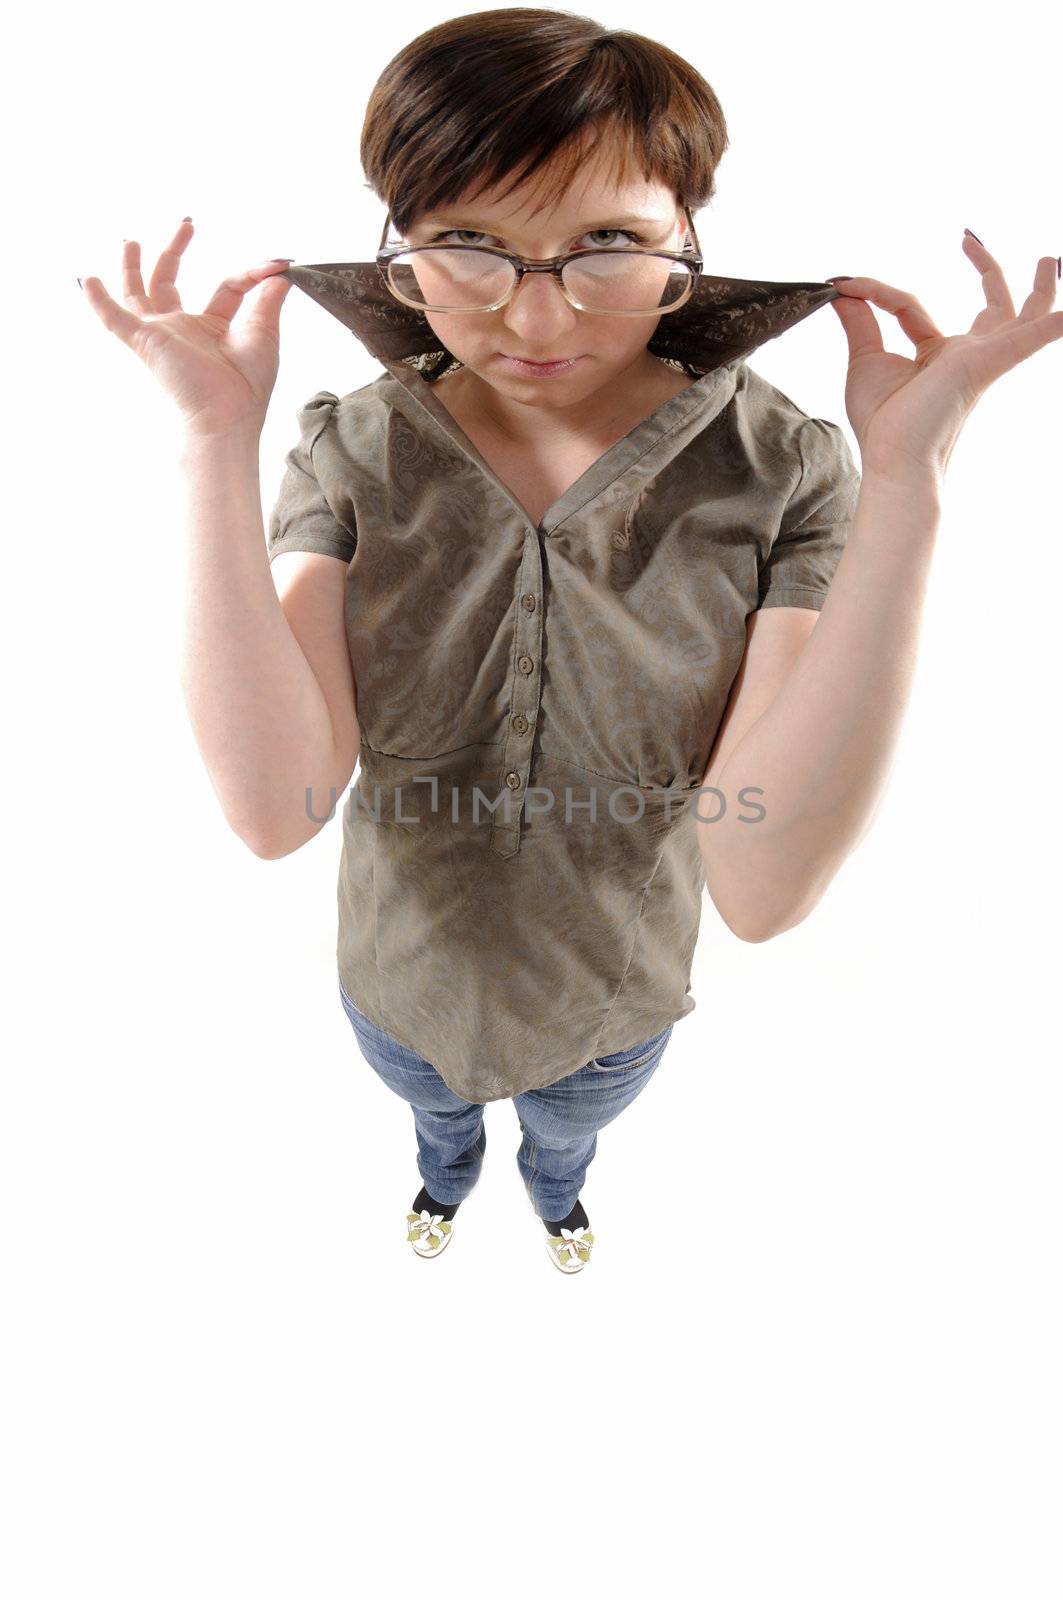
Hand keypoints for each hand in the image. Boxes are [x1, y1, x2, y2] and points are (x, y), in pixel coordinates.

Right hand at [80, 219, 294, 438]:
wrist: (226, 417)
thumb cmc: (247, 388)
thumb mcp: (263, 335)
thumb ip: (268, 301)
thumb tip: (281, 273)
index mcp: (213, 329)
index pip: (227, 287)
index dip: (251, 273)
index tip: (275, 264)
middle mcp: (184, 329)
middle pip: (171, 282)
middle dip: (176, 250)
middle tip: (186, 224)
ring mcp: (161, 334)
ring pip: (138, 293)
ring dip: (132, 267)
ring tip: (130, 241)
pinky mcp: (144, 340)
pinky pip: (113, 318)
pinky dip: (98, 300)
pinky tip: (87, 279)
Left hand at [827, 236, 1062, 486]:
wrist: (892, 459)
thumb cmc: (883, 425)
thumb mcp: (865, 360)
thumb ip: (859, 322)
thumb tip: (843, 290)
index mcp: (938, 356)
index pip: (911, 306)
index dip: (878, 293)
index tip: (848, 285)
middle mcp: (965, 355)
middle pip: (991, 307)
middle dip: (987, 270)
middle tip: (970, 241)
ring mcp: (981, 358)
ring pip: (1022, 316)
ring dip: (1040, 288)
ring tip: (1048, 260)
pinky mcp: (986, 363)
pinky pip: (1028, 337)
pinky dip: (1050, 326)